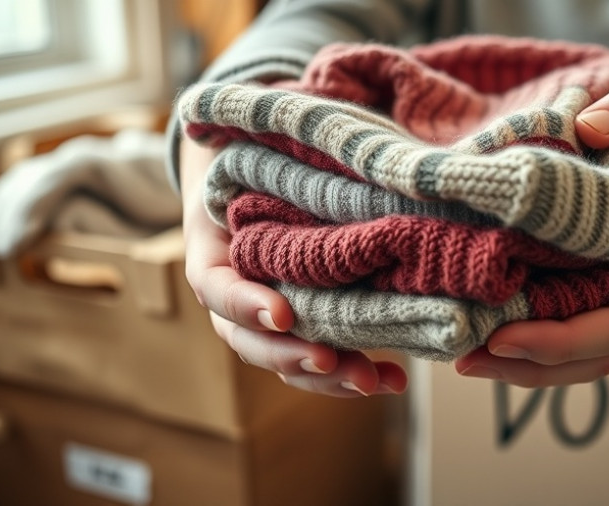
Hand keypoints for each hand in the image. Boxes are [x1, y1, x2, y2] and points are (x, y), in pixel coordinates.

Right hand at [179, 137, 406, 396]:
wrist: (259, 175)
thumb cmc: (251, 155)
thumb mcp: (238, 145)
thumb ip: (241, 145)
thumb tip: (237, 122)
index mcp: (212, 254)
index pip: (216, 288)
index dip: (244, 303)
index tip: (282, 312)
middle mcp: (237, 296)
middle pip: (252, 342)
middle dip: (292, 356)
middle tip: (331, 362)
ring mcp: (271, 316)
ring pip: (290, 360)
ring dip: (331, 378)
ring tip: (376, 382)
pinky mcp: (308, 324)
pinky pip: (323, 357)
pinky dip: (355, 371)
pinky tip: (396, 377)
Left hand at [456, 71, 608, 386]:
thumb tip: (585, 128)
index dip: (561, 339)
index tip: (500, 337)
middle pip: (608, 352)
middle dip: (536, 365)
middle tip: (466, 360)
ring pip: (605, 355)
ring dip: (541, 368)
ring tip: (474, 361)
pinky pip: (605, 335)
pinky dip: (558, 348)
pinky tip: (509, 342)